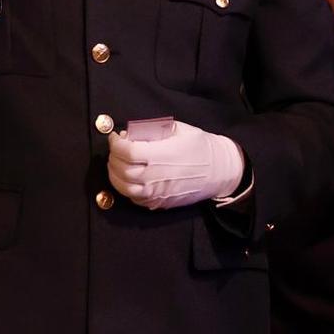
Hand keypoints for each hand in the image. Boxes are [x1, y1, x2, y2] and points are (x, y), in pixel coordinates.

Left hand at [107, 122, 245, 209]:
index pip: (128, 152)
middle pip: (122, 170)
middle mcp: (157, 177)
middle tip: (116, 148)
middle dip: (114, 157)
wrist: (219, 172)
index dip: (116, 143)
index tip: (115, 137)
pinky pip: (134, 199)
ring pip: (124, 188)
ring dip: (115, 174)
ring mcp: (157, 193)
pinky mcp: (159, 203)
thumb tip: (129, 134)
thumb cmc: (201, 147)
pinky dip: (125, 188)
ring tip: (117, 163)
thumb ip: (152, 130)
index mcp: (162, 156)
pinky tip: (128, 177)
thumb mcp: (179, 129)